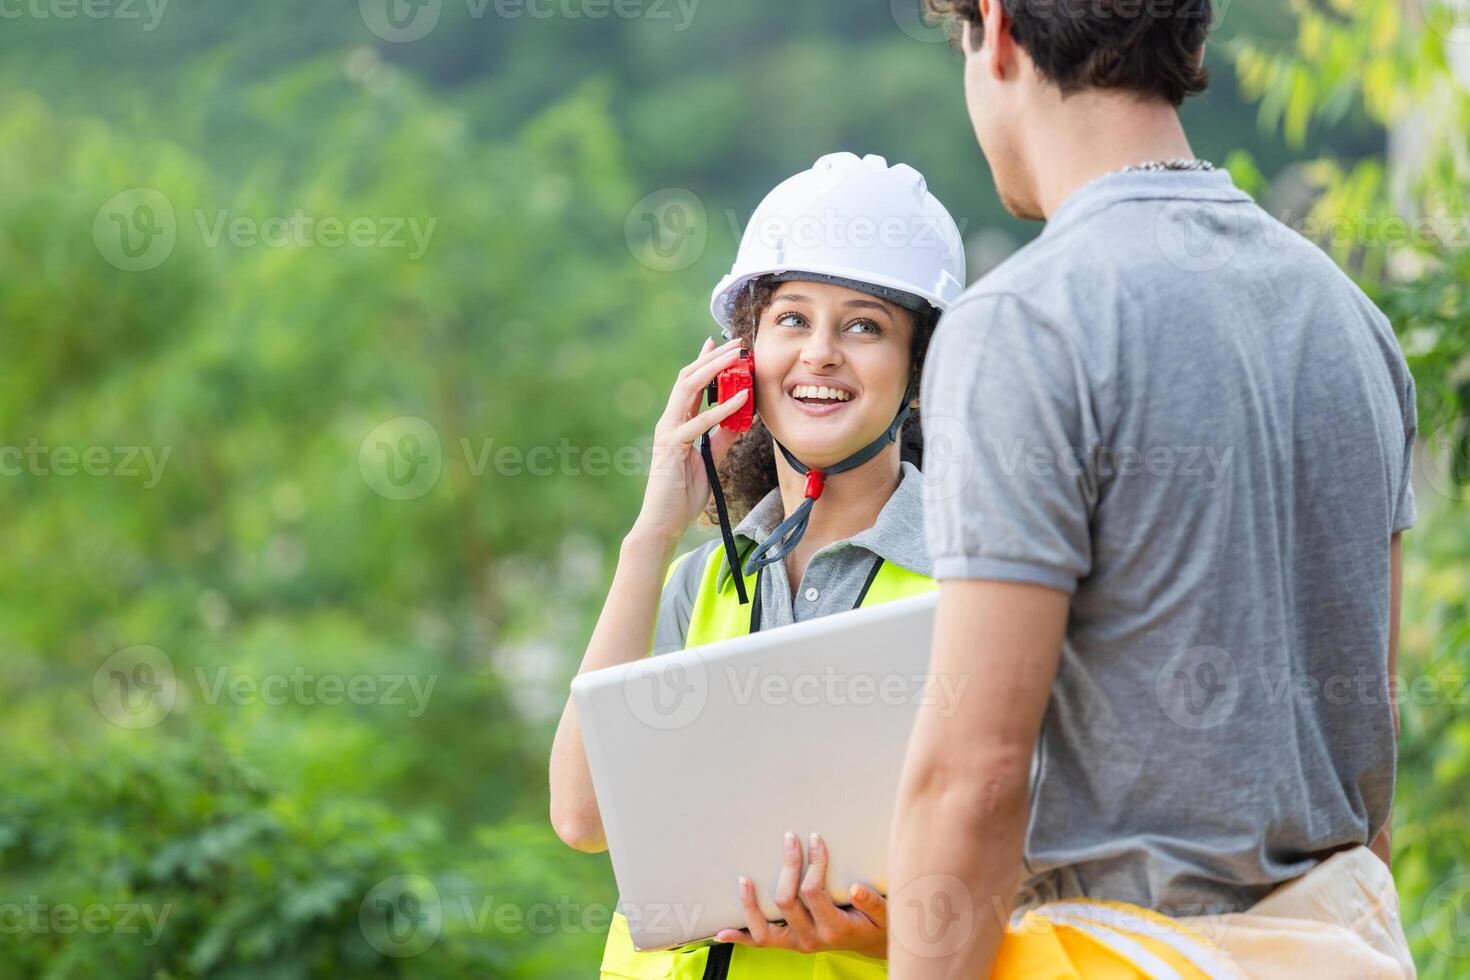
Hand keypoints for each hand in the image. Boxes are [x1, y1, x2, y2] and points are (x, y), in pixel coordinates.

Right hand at [629, 336, 751, 544]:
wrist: (663, 522)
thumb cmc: (683, 494)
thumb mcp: (710, 461)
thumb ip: (721, 438)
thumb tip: (740, 420)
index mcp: (675, 424)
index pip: (688, 384)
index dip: (702, 361)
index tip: (717, 343)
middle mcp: (668, 422)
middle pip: (688, 378)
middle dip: (712, 357)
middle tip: (736, 344)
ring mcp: (668, 432)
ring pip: (688, 389)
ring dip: (715, 370)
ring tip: (737, 358)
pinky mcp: (672, 447)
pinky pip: (699, 422)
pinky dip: (721, 409)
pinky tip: (741, 399)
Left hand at [715, 832, 887, 958]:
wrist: (872, 945)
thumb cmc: (878, 924)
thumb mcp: (886, 915)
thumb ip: (873, 903)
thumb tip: (856, 888)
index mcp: (835, 928)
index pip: (814, 892)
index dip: (814, 863)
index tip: (816, 839)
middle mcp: (812, 939)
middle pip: (786, 901)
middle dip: (788, 866)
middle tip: (790, 840)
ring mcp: (797, 944)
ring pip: (765, 929)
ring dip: (751, 904)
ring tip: (744, 880)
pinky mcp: (788, 944)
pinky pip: (760, 943)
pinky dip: (740, 938)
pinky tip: (721, 932)